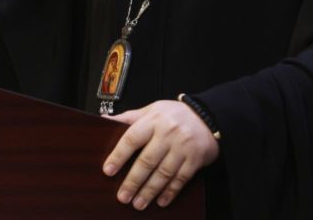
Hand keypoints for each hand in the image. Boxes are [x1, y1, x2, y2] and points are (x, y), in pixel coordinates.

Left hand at [102, 99, 219, 209]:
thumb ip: (130, 117)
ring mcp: (182, 147)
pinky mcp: (195, 159)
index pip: (132, 138)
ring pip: (163, 172)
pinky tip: (161, 201)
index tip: (108, 170)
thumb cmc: (175, 114)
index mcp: (153, 119)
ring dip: (149, 191)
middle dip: (133, 181)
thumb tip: (105, 120)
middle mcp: (168, 133)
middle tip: (122, 196)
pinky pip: (181, 178)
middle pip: (147, 160)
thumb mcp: (152, 109)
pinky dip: (170, 191)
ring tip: (138, 203)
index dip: (118, 155)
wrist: (208, 115)